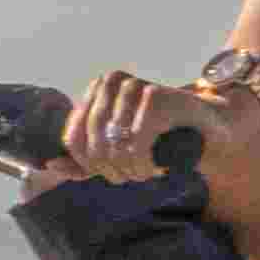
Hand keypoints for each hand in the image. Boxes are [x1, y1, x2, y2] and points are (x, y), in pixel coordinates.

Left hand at [63, 59, 259, 177]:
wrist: (209, 122)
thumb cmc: (162, 135)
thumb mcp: (119, 147)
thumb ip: (85, 159)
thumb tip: (50, 168)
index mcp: (97, 88)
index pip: (74, 137)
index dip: (87, 164)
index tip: (107, 174)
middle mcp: (112, 81)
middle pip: (93, 143)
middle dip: (109, 170)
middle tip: (128, 178)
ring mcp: (133, 86)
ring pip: (112, 146)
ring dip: (127, 170)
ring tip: (142, 174)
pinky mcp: (154, 96)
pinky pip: (135, 143)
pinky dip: (142, 165)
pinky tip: (153, 170)